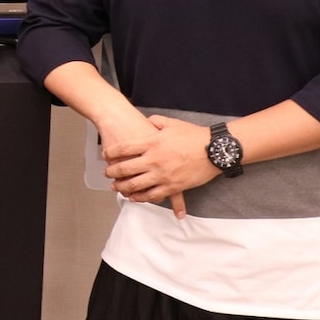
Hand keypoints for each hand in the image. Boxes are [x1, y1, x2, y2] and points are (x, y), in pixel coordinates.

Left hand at [103, 115, 221, 217]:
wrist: (214, 150)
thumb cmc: (193, 135)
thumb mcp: (171, 123)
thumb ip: (156, 121)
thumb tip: (148, 121)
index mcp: (152, 142)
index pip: (124, 148)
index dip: (111, 152)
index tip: (105, 154)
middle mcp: (154, 160)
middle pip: (125, 169)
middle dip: (112, 172)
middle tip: (107, 173)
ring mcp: (163, 175)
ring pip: (136, 185)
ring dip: (123, 187)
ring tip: (116, 187)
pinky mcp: (173, 187)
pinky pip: (152, 195)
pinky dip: (141, 197)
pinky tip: (134, 197)